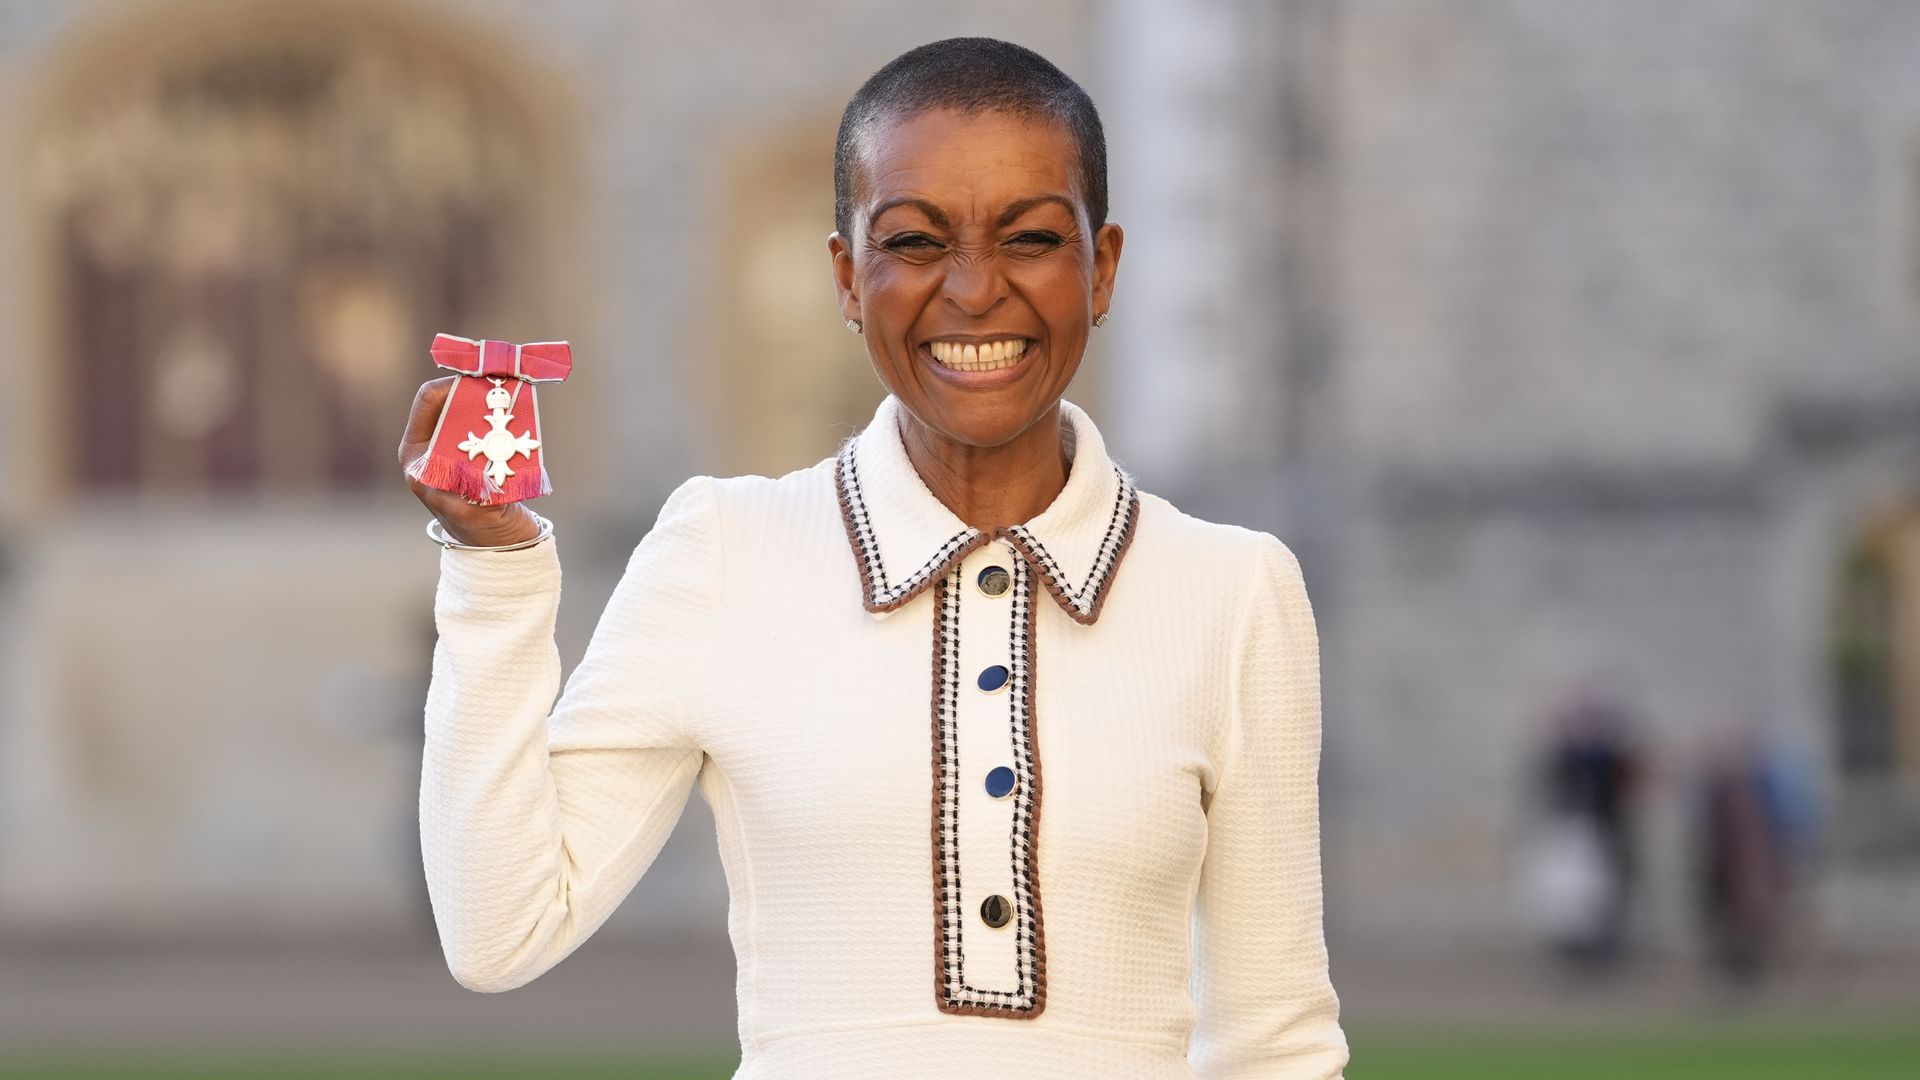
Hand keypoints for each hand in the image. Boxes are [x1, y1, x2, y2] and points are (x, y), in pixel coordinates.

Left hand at [399, 376, 542, 545]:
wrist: (498, 541)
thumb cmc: (478, 530)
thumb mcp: (470, 513)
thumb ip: (471, 493)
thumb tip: (481, 472)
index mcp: (418, 454)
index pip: (429, 401)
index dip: (453, 385)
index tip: (482, 381)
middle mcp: (432, 443)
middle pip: (452, 398)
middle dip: (478, 389)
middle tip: (505, 383)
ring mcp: (454, 444)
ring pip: (473, 406)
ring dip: (494, 399)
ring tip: (516, 395)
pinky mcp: (478, 447)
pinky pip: (490, 420)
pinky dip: (506, 414)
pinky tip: (522, 412)